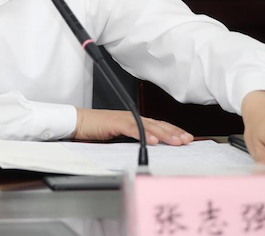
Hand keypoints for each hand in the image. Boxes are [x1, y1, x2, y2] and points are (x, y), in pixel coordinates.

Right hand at [73, 108, 192, 144]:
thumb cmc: (95, 129)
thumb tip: (148, 146)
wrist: (78, 122)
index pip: (158, 124)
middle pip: (157, 124)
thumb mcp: (118, 135)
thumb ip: (132, 138)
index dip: (173, 130)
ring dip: (164, 134)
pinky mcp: (115, 123)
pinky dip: (144, 135)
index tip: (186, 137)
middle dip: (174, 132)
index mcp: (133, 120)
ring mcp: (124, 119)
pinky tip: (153, 141)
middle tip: (186, 140)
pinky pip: (133, 129)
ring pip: (149, 126)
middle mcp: (131, 117)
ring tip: (176, 141)